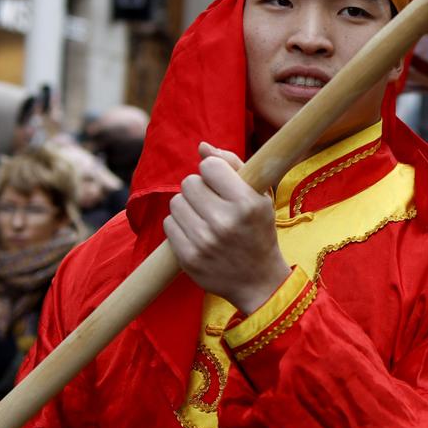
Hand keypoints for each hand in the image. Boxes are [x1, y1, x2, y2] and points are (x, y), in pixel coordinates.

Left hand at [163, 144, 290, 313]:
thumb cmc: (258, 232)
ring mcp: (204, 241)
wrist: (258, 281)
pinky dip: (180, 225)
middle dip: (199, 189)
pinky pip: (169, 224)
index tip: (221, 183)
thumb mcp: (259, 196)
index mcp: (246, 203)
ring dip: (188, 207)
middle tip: (213, 203)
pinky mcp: (188, 258)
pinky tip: (196, 233)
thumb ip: (232, 165)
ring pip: (176, 202)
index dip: (213, 171)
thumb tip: (201, 146)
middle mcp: (224, 222)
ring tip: (204, 218)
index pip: (209, 166)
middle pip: (189, 183)